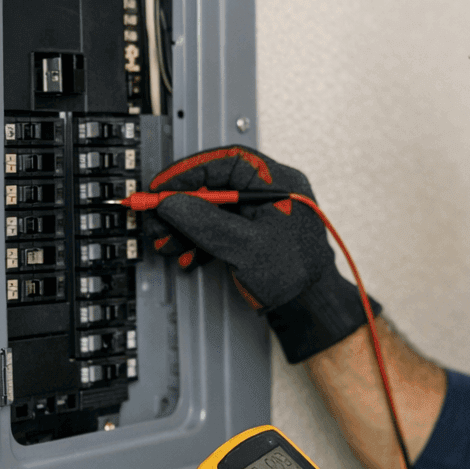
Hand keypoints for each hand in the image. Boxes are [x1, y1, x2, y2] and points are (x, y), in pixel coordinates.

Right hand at [145, 145, 378, 362]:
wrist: (311, 307)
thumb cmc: (298, 275)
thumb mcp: (246, 246)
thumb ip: (207, 222)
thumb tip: (172, 202)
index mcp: (278, 183)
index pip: (226, 162)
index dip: (189, 171)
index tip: (162, 187)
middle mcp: (268, 194)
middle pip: (214, 187)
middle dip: (182, 206)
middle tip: (158, 220)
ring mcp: (259, 215)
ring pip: (212, 210)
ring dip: (185, 227)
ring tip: (167, 243)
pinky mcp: (252, 236)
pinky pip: (218, 229)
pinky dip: (199, 241)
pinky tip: (186, 256)